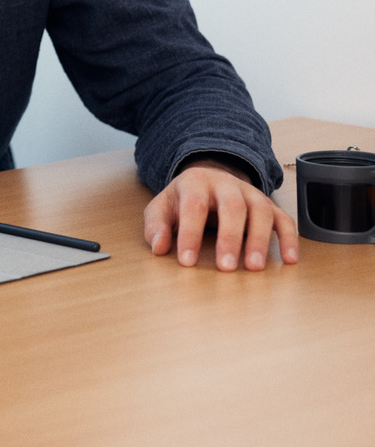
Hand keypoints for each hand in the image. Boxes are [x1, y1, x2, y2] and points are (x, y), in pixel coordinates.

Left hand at [143, 160, 297, 270]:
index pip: (193, 207)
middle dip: (230, 237)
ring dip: (259, 240)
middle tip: (226, 267)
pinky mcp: (268, 205)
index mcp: (195, 182)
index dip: (190, 234)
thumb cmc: (183, 199)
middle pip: (232, 206)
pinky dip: (289, 238)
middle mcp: (226, 184)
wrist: (207, 179)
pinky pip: (283, 219)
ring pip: (261, 211)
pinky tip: (289, 259)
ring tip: (254, 267)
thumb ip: (156, 226)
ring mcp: (250, 193)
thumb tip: (159, 247)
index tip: (187, 261)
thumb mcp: (162, 207)